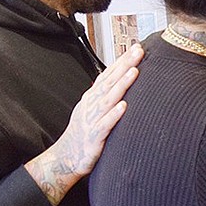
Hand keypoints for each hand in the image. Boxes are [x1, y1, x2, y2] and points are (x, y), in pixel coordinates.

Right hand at [25, 43, 141, 205]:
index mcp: (93, 98)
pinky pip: (105, 125)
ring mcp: (92, 120)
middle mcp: (92, 105)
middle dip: (125, 65)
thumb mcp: (93, 110)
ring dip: (122, 85)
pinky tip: (123, 106)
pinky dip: (114, 115)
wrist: (66, 157)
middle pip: (110, 81)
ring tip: (134, 72)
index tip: (136, 47)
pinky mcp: (94, 137)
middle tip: (139, 51)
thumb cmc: (84, 133)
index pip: (109, 74)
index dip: (122, 61)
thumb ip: (106, 96)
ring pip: (108, 99)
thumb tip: (121, 80)